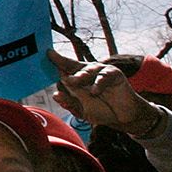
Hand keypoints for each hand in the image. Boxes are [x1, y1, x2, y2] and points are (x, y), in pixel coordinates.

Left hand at [48, 50, 162, 135]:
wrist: (123, 117)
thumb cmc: (101, 110)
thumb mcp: (82, 109)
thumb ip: (70, 102)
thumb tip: (55, 95)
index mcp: (77, 77)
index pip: (64, 67)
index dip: (56, 60)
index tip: (48, 53)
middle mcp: (87, 71)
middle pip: (74, 67)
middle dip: (65, 69)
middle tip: (61, 77)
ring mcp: (100, 71)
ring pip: (87, 70)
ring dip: (80, 76)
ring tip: (73, 82)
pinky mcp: (114, 74)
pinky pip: (104, 76)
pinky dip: (98, 84)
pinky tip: (94, 91)